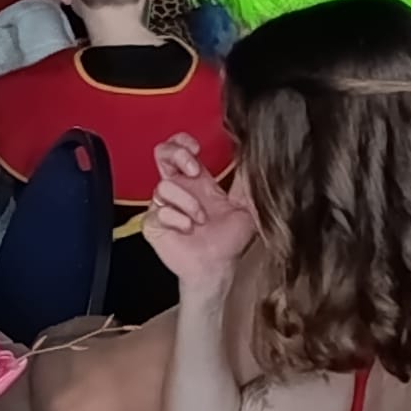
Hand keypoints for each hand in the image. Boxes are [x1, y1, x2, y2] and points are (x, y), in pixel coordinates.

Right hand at [146, 135, 256, 292]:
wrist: (217, 268)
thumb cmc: (229, 241)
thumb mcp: (245, 207)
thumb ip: (247, 183)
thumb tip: (257, 158)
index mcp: (196, 181)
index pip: (179, 149)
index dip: (182, 142)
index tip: (196, 149)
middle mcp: (178, 190)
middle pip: (161, 154)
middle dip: (175, 155)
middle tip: (192, 170)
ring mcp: (163, 206)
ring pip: (164, 186)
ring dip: (188, 202)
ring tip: (200, 220)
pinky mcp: (153, 224)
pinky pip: (159, 212)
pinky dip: (177, 220)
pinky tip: (187, 230)